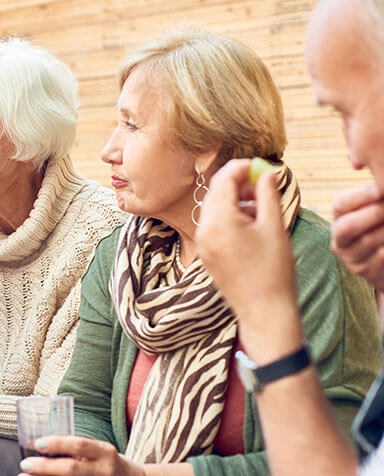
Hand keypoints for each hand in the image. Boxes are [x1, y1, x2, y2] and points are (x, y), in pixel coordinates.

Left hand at [15, 436, 145, 475]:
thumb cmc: (111, 464)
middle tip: (24, 463)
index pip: (79, 445)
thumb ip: (79, 448)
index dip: (56, 443)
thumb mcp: (102, 450)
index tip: (37, 443)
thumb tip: (44, 444)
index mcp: (105, 453)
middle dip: (43, 466)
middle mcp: (103, 472)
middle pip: (69, 468)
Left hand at [196, 159, 302, 363]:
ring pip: (214, 210)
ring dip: (235, 201)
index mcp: (219, 221)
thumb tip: (267, 173)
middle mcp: (204, 231)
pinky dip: (229, 218)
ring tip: (261, 207)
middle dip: (238, 184)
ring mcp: (202, 244)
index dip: (241, 168)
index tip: (259, 166)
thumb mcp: (274, 226)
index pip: (223, 181)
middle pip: (216, 193)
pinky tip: (251, 224)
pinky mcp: (206, 254)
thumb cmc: (273, 270)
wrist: (263, 310)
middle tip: (262, 186)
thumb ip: (268, 195)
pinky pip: (213, 226)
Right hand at [331, 182, 383, 288]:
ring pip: (368, 241)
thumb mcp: (377, 210)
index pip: (340, 204)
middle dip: (374, 214)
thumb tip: (382, 185)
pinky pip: (381, 257)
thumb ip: (376, 197)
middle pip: (347, 226)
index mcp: (340, 217)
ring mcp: (350, 257)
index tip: (381, 190)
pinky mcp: (364, 272)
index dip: (361, 196)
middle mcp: (339, 238)